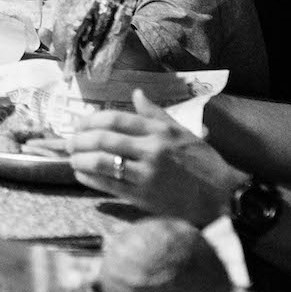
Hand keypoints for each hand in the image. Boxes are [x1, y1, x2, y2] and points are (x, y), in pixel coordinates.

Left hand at [65, 90, 245, 225]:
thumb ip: (156, 114)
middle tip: (68, 143)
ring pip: (101, 163)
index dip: (91, 120)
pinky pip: (108, 185)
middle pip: (103, 139)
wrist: (222, 197)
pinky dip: (90, 179)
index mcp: (160, 131)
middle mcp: (151, 149)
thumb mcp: (183, 132)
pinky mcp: (143, 197)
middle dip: (79, 140)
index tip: (79, 124)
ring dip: (80, 160)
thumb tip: (136, 94)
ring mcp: (146, 174)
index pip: (116, 119)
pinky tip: (81, 176)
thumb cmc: (203, 163)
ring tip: (72, 160)